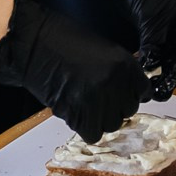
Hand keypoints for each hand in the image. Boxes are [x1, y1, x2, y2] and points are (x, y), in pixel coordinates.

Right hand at [0, 0, 145, 142]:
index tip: (121, 97)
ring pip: (111, 125)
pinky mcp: (78, 113)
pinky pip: (93, 134)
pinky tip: (76, 114)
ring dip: (99, 119)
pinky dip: (85, 129)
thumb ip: (118, 71)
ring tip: (84, 105)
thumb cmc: (63, 41)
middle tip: (97, 100)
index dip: (129, 95)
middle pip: (128, 110)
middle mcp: (116, 82)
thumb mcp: (102, 50)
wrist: (33, 43)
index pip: (143, 92)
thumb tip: (125, 92)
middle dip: (114, 108)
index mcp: (125, 64)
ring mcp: (98, 99)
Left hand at [87, 0, 175, 96]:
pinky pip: (157, 54)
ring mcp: (169, 30)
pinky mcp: (153, 31)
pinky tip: (142, 72)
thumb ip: (153, 46)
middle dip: (174, 76)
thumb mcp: (152, 19)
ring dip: (162, 72)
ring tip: (149, 86)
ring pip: (170, 59)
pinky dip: (151, 64)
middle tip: (160, 90)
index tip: (169, 82)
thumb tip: (150, 68)